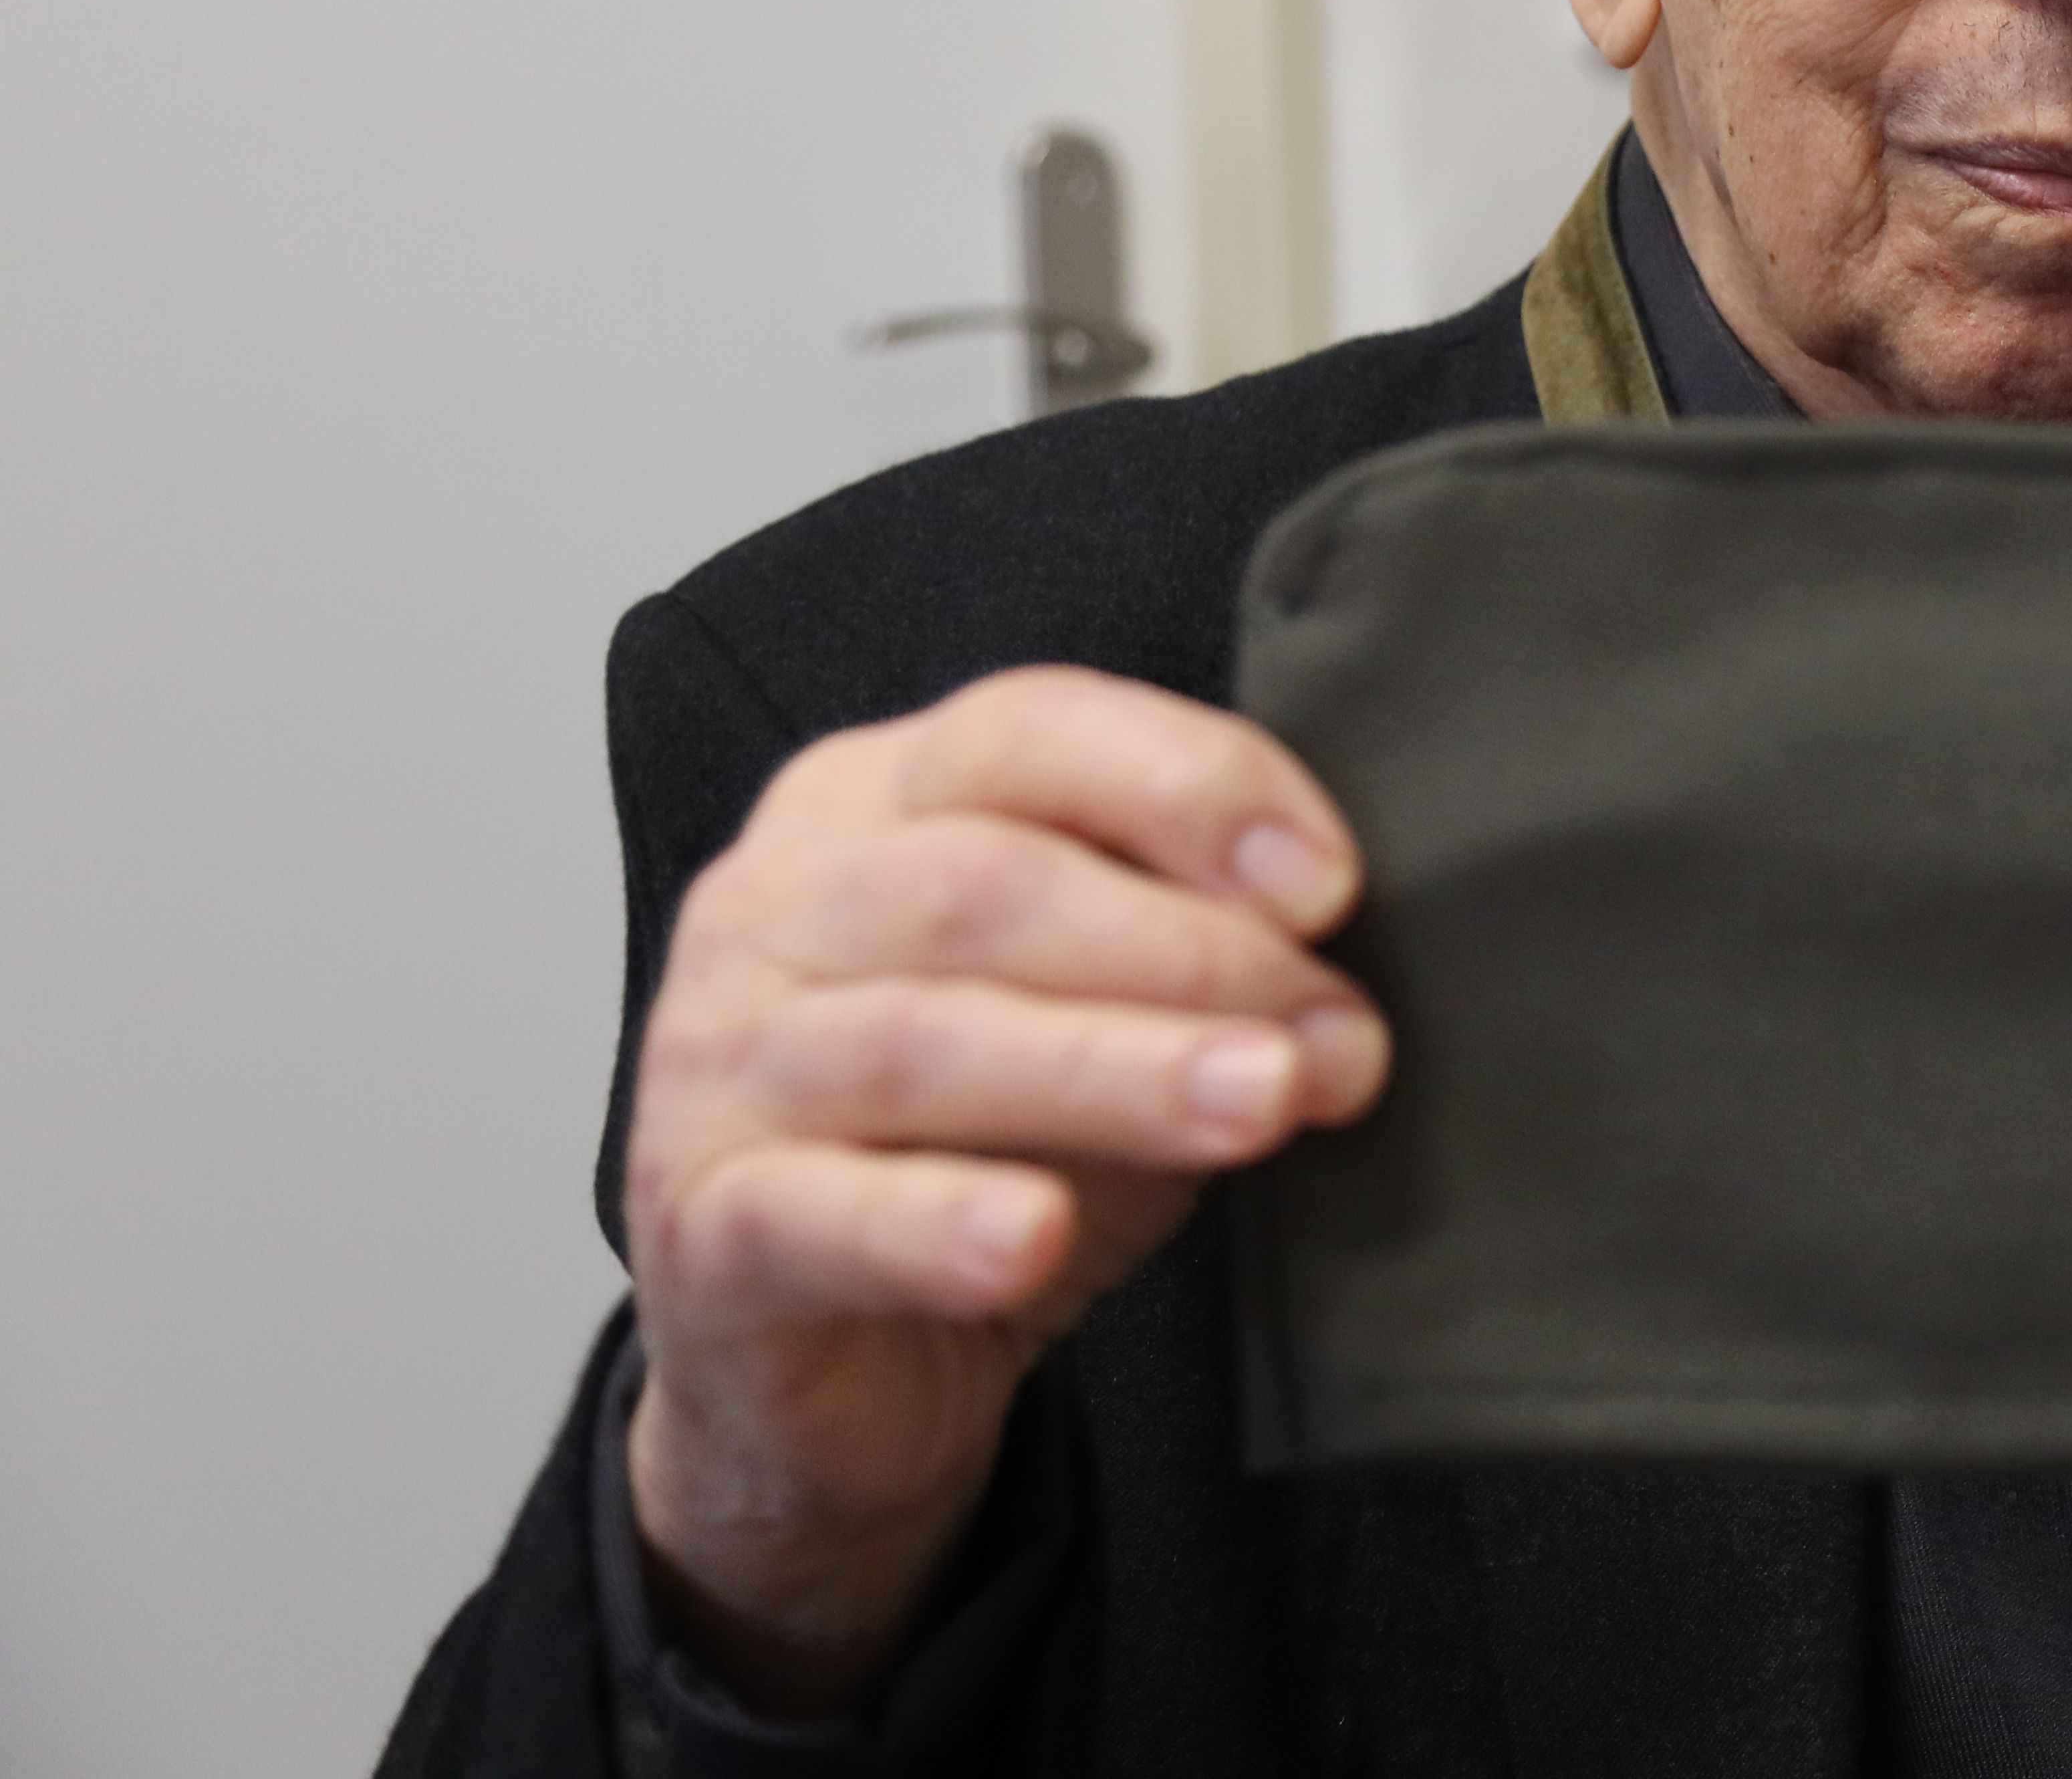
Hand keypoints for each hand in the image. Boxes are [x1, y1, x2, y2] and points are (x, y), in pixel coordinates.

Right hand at [618, 667, 1389, 1716]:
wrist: (850, 1366)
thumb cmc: (994, 1144)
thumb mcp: (1116, 1023)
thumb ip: (1203, 970)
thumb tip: (1343, 1001)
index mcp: (874, 802)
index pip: (1029, 733)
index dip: (1190, 787)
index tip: (1334, 884)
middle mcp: (774, 905)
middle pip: (986, 888)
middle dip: (1188, 954)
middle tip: (1334, 1036)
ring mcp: (715, 1063)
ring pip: (923, 1041)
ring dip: (1113, 1071)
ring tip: (1256, 1106)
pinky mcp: (700, 1226)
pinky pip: (816, 1214)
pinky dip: (935, 1225)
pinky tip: (1036, 1237)